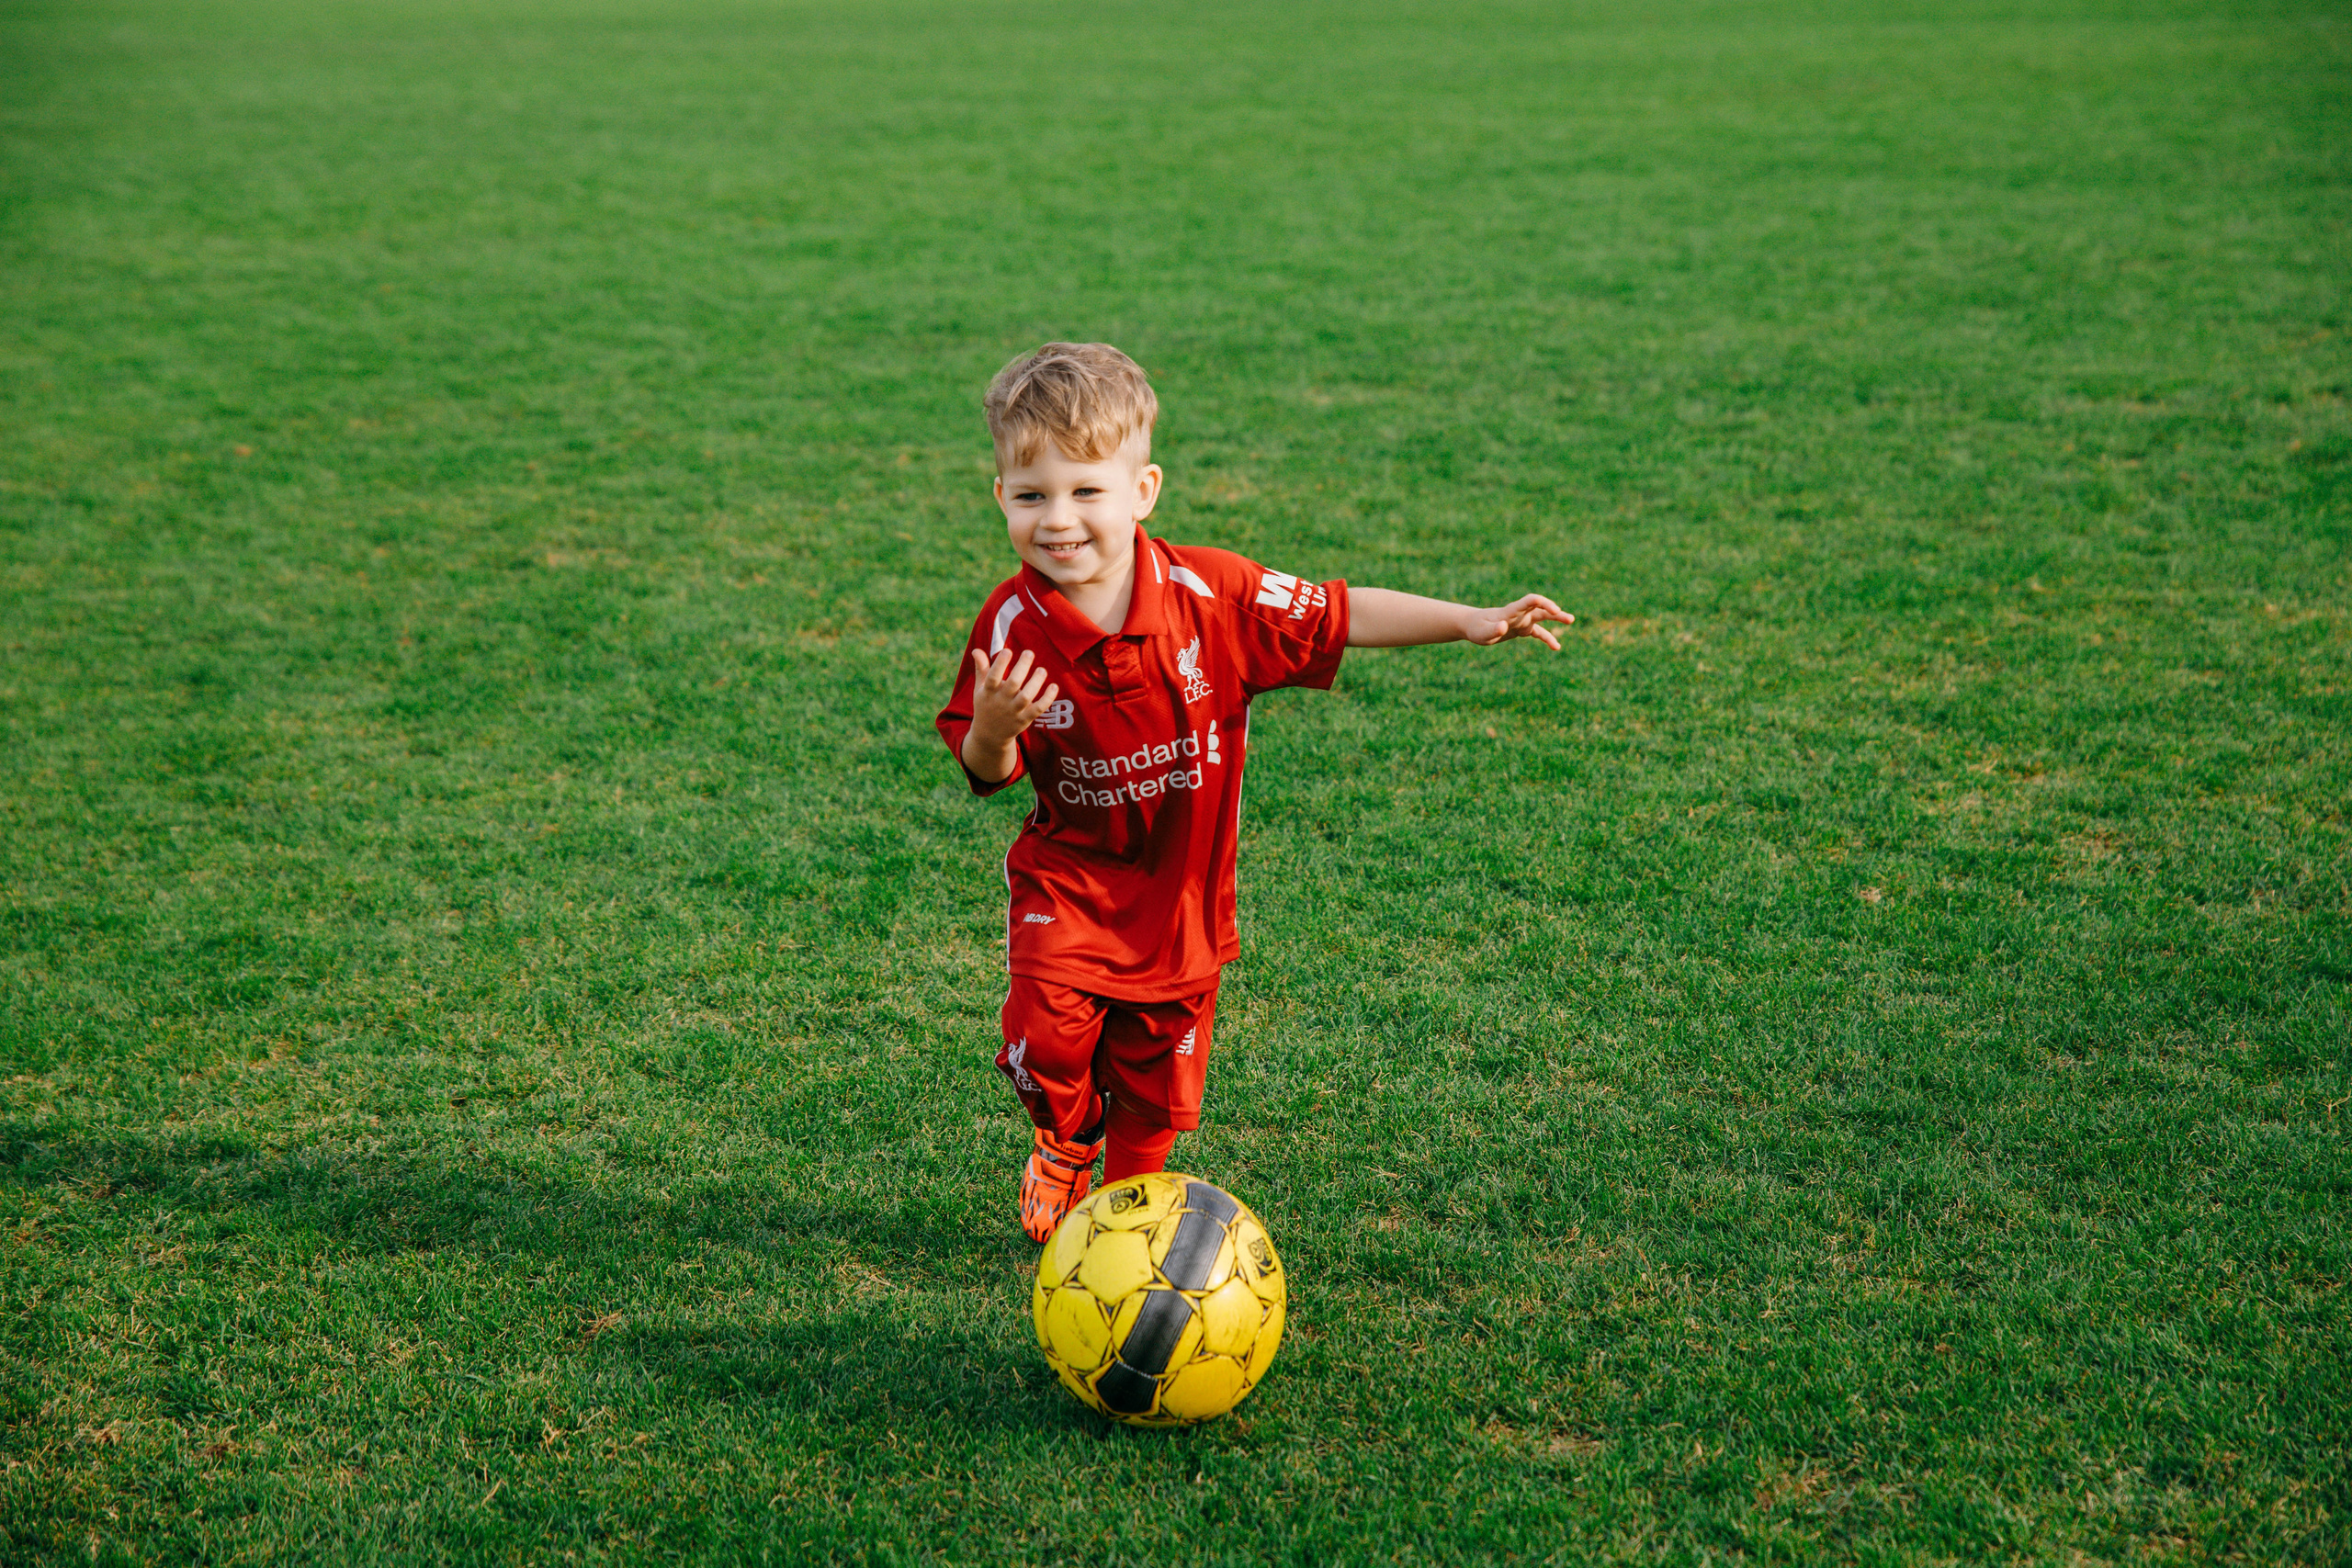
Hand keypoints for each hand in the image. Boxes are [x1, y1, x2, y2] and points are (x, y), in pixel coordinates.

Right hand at [962, 647, 1058, 779]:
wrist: (990, 736)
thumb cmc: (986, 706)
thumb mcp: (980, 689)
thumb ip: (981, 669)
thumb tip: (976, 649)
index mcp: (988, 692)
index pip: (992, 677)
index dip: (1000, 664)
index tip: (1007, 650)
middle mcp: (1001, 701)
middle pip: (1013, 684)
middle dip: (1022, 667)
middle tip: (1029, 653)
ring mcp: (1013, 711)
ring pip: (1026, 696)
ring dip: (1036, 682)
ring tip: (1042, 670)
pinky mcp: (1025, 720)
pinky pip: (1038, 709)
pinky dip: (1047, 699)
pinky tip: (1054, 686)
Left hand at [1464, 594, 1573, 649]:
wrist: (1473, 626)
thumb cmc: (1476, 629)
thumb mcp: (1482, 633)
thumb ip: (1493, 629)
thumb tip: (1503, 626)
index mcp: (1510, 611)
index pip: (1529, 601)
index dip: (1542, 602)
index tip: (1554, 610)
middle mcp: (1519, 614)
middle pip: (1539, 608)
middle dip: (1553, 611)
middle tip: (1568, 618)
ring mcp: (1522, 620)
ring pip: (1542, 617)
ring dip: (1556, 618)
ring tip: (1571, 620)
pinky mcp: (1522, 629)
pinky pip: (1538, 632)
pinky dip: (1547, 638)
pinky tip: (1556, 647)